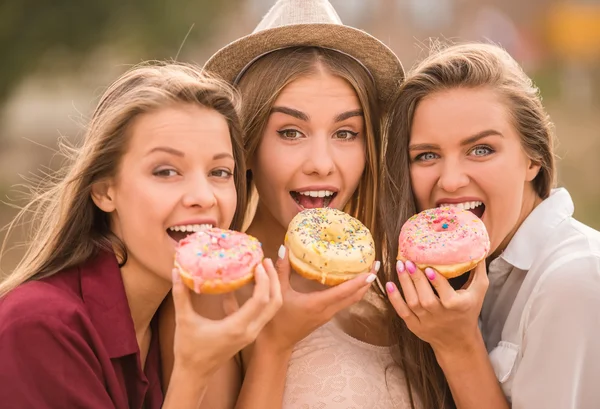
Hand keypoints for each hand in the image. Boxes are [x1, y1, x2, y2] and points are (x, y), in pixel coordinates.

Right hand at [170, 259, 281, 378]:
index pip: (260, 300)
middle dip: (273, 281)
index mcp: (237, 327)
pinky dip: (263, 298)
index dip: (263, 280)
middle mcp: (249, 331)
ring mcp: (251, 334)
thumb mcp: (184, 320)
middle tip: (266, 261)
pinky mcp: (249, 335)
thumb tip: (176, 271)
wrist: (194, 374)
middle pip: (273, 303)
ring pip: (271, 309)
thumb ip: (181, 295)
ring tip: (263, 269)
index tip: (258, 264)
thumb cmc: (189, 350)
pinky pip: (263, 313)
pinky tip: (250, 284)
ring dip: (271, 289)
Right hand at [256, 245, 377, 351]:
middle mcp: (327, 311)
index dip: (359, 281)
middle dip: (366, 282)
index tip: (372, 271)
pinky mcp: (326, 316)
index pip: (343, 292)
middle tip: (375, 265)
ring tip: (368, 270)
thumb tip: (285, 249)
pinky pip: (344, 302)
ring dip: (361, 287)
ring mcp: (328, 315)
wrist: (277, 342)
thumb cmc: (276, 319)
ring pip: (350, 300)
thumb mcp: (277, 292)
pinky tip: (350, 281)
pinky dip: (351, 292)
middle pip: (354, 297)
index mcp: (318, 304)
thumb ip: (281, 270)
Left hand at [386, 260, 487, 353]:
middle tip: (408, 262)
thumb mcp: (478, 292)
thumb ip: (478, 271)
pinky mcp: (414, 326)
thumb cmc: (468, 310)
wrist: (458, 340)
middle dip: (416, 279)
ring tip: (400, 266)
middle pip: (426, 298)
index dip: (436, 282)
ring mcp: (426, 322)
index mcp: (457, 306)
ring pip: (413, 303)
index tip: (428, 268)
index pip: (446, 295)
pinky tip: (389, 284)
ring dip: (405, 284)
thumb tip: (477, 248)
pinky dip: (394, 299)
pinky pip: (402, 312)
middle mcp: (441, 315)